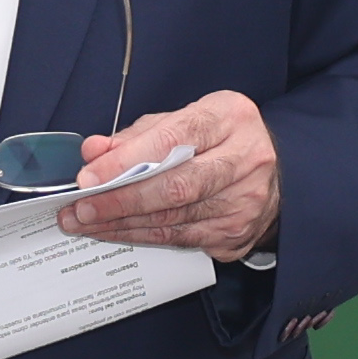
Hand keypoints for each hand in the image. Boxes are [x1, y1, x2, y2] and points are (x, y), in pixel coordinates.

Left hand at [51, 88, 280, 261]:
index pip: (172, 139)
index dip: (126, 161)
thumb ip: (138, 135)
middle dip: (120, 201)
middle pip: (175, 187)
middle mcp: (245, 159)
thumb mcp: (184, 121)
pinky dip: (142, 237)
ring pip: (173, 220)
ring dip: (122, 224)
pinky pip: (179, 240)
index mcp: (230, 118)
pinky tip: (115, 232)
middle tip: (80, 208)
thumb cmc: (220, 140)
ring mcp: (245, 202)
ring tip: (85, 223)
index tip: (88, 176)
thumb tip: (94, 152)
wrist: (277, 174)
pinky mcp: (237, 234)